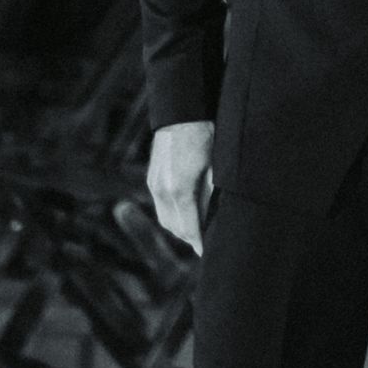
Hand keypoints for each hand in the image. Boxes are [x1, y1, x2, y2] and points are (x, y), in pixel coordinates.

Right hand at [148, 120, 213, 255]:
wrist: (181, 114)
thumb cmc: (204, 137)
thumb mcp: (215, 166)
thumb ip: (212, 195)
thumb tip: (214, 217)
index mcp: (181, 190)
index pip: (190, 228)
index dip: (199, 243)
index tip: (208, 253)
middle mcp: (163, 190)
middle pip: (175, 228)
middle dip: (190, 238)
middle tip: (206, 242)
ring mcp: (155, 184)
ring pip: (165, 219)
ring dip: (180, 227)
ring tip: (197, 230)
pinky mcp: (152, 178)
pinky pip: (161, 206)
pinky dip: (172, 214)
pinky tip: (185, 212)